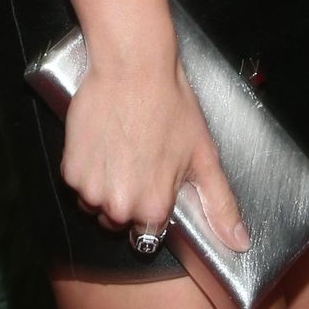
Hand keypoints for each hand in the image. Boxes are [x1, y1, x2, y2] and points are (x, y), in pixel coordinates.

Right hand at [61, 52, 248, 251]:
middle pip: (120, 220)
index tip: (157, 180)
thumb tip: (239, 243)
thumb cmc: (170, 104)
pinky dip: (88, 168)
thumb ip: (220, 204)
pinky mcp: (69, 169)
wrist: (133, 65)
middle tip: (141, 159)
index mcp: (152, 209)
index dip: (154, 205)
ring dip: (106, 186)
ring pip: (96, 204)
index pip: (149, 234)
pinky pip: (78, 183)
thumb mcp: (204, 154)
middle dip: (129, 197)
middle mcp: (118, 207)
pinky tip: (105, 142)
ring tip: (122, 149)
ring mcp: (90, 189)